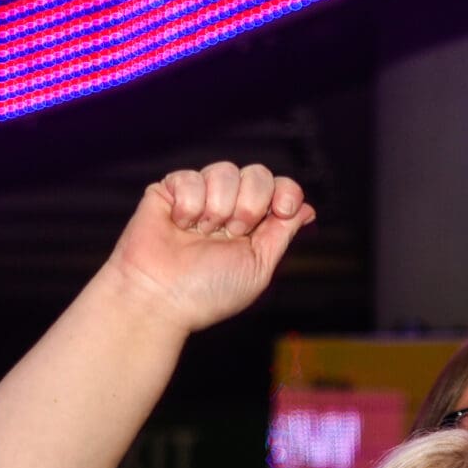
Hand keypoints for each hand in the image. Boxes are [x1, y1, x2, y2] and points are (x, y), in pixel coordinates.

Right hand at [101, 162, 313, 334]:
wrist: (160, 297)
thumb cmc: (207, 292)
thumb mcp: (259, 266)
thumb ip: (282, 233)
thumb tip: (307, 209)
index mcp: (253, 226)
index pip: (280, 188)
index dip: (286, 192)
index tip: (283, 209)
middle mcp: (228, 208)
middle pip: (257, 174)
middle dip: (251, 204)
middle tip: (233, 232)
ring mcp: (199, 197)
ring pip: (225, 170)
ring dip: (218, 207)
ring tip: (202, 233)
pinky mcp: (169, 190)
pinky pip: (190, 177)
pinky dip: (188, 205)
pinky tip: (179, 226)